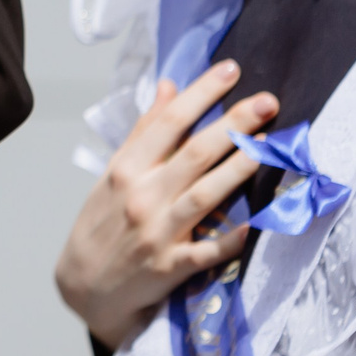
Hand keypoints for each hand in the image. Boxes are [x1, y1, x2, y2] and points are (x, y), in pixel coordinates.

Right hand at [54, 62, 271, 347]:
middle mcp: (141, 196)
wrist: (85, 285)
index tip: (230, 69)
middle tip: (268, 101)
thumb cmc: (102, 223)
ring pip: (204, 194)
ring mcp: (157, 232)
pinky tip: (258, 222)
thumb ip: (146, 131)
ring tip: (269, 146)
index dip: (200, 94)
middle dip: (233, 124)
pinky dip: (232, 237)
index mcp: (126, 168)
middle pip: (193, 154)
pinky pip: (208, 251)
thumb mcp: (114, 173)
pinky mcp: (171, 267)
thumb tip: (170, 87)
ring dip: (239, 169)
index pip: (168, 123)